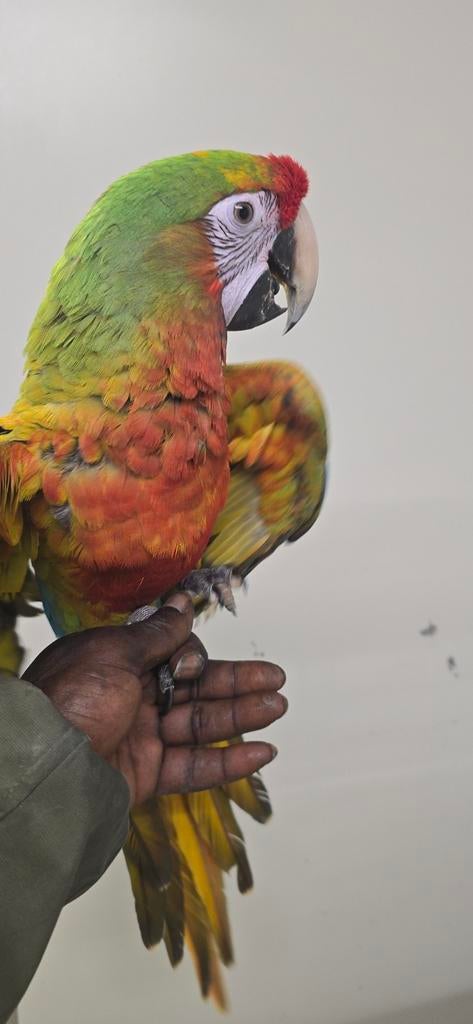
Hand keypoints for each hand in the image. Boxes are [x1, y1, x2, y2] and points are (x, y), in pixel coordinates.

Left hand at [23, 595, 286, 806]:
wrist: (48, 766)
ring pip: (200, 724)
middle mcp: (130, 696)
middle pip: (195, 687)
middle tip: (275, 678)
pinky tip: (262, 751)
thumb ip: (158, 633)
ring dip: (242, 715)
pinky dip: (229, 761)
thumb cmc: (73, 699)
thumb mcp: (115, 652)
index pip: (172, 653)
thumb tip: (181, 602)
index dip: (190, 655)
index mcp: (117, 662)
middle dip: (237, 682)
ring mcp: (140, 736)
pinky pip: (194, 766)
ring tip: (278, 707)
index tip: (191, 661)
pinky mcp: (147, 775)